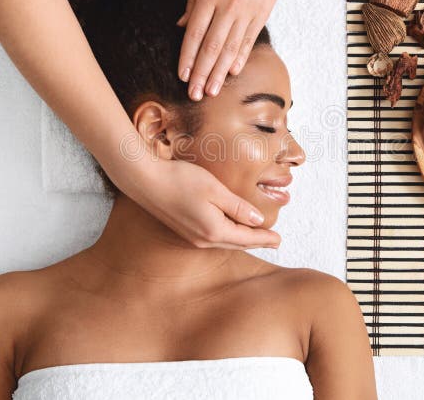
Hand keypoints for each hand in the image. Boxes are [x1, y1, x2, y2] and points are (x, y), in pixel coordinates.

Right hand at [111, 156, 280, 249]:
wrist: (144, 181)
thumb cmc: (180, 180)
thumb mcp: (215, 190)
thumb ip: (238, 206)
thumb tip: (257, 220)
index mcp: (214, 229)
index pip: (247, 237)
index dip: (265, 238)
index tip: (279, 239)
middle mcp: (203, 239)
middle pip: (237, 243)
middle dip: (256, 242)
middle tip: (273, 242)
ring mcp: (191, 236)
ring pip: (224, 241)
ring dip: (242, 240)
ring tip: (256, 237)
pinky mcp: (183, 230)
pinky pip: (213, 237)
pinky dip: (228, 235)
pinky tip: (230, 230)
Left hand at [176, 0, 290, 99]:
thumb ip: (193, 0)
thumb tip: (182, 26)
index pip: (194, 33)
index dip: (187, 57)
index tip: (182, 76)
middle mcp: (227, 7)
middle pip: (211, 47)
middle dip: (201, 73)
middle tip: (195, 94)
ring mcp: (245, 13)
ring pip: (229, 49)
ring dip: (219, 73)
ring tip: (212, 91)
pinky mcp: (260, 16)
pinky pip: (247, 41)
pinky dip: (239, 58)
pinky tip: (232, 72)